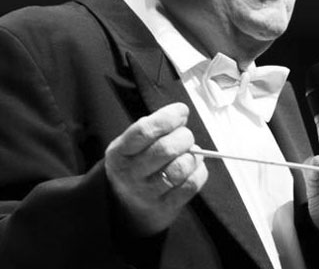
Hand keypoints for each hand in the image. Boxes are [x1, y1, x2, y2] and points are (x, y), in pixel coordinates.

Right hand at [104, 102, 208, 234]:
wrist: (125, 207)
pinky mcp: (165, 207)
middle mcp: (131, 174)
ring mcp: (147, 193)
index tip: (181, 111)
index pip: (144, 131)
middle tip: (185, 136)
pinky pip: (190, 185)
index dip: (167, 117)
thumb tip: (181, 114)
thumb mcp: (131, 145)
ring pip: (180, 168)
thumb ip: (153, 127)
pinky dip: (199, 172)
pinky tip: (194, 167)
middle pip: (166, 149)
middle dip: (184, 137)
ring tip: (191, 153)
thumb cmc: (135, 166)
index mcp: (120, 153)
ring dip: (193, 156)